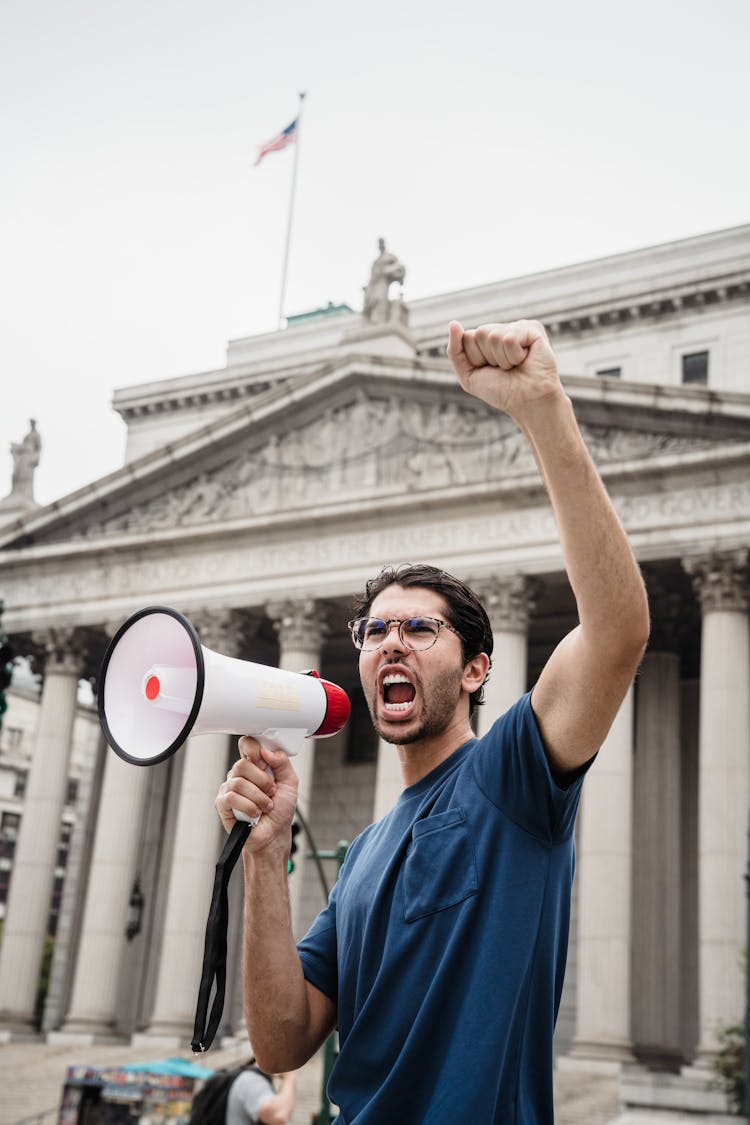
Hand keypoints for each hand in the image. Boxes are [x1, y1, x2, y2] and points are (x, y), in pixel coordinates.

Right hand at [216, 738, 298, 853]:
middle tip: (271, 792)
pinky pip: (232, 798)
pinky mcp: (222, 804)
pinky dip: (249, 806)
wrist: (274, 834)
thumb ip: (282, 763)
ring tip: (266, 806)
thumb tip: (267, 751)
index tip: (265, 764)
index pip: (246, 744)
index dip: (255, 751)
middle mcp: (239, 774)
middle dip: (262, 781)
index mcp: (254, 765)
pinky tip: (255, 813)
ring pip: (239, 782)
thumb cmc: (280, 810)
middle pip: (242, 764)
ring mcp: (229, 788)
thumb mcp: (290, 783)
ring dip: (259, 797)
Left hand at [446, 319, 561, 421]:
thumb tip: (453, 323)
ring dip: (503, 359)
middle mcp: (502, 329)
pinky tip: (526, 359)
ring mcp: (517, 326)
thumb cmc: (501, 391)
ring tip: (516, 366)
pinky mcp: (533, 328)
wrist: (527, 402)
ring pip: (494, 336)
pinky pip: (510, 338)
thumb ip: (455, 350)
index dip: (475, 359)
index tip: (490, 370)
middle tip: (505, 369)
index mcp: (486, 338)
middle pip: (479, 333)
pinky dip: (515, 356)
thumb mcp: (468, 375)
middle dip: (488, 358)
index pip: (467, 337)